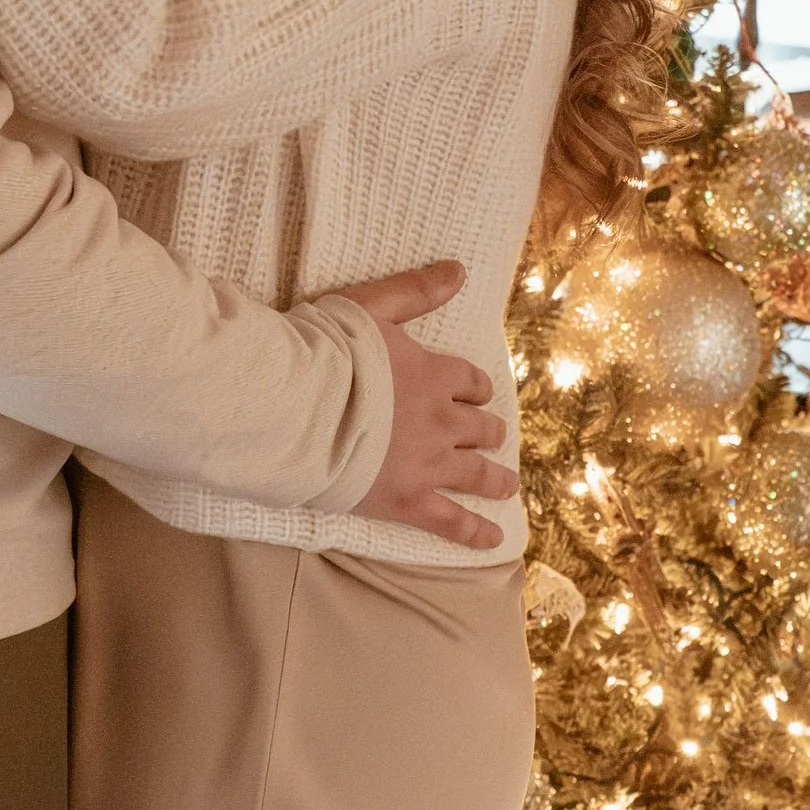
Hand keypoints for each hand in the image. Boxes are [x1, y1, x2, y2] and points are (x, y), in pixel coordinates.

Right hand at [331, 260, 516, 549]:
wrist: (303, 406)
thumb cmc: (330, 351)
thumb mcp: (374, 305)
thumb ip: (417, 290)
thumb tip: (460, 269)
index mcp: (434, 374)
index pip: (470, 380)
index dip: (475, 386)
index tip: (477, 392)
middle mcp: (441, 419)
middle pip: (478, 427)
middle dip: (487, 431)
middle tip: (492, 437)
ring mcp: (429, 464)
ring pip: (475, 473)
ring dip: (494, 479)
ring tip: (507, 485)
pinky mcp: (410, 501)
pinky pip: (452, 522)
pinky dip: (475, 533)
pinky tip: (493, 539)